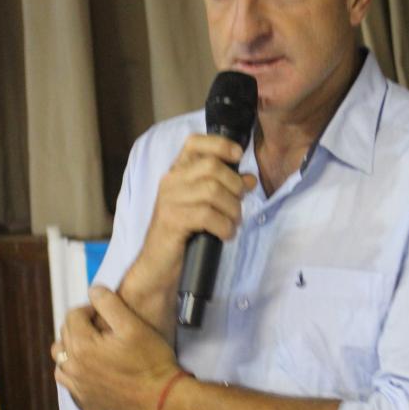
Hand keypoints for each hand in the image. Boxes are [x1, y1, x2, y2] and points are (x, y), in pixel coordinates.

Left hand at [53, 286, 180, 409]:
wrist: (160, 397)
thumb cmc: (150, 359)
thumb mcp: (133, 325)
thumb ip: (110, 304)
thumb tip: (93, 290)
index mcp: (82, 346)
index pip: (73, 316)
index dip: (90, 307)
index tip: (108, 310)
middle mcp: (73, 366)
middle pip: (65, 334)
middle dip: (81, 323)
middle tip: (105, 323)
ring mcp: (76, 384)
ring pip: (60, 356)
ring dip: (73, 344)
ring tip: (95, 342)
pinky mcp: (83, 397)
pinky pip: (66, 376)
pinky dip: (71, 365)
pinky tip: (89, 363)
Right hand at [135, 134, 256, 294]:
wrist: (159, 266)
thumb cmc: (185, 234)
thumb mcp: (205, 206)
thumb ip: (225, 188)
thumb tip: (250, 179)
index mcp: (177, 173)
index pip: (194, 143)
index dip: (220, 144)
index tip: (238, 155)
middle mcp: (171, 181)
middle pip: (212, 167)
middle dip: (235, 186)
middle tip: (238, 204)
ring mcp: (169, 200)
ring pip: (213, 191)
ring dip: (232, 209)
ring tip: (232, 223)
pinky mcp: (172, 221)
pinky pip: (208, 215)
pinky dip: (224, 226)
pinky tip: (225, 234)